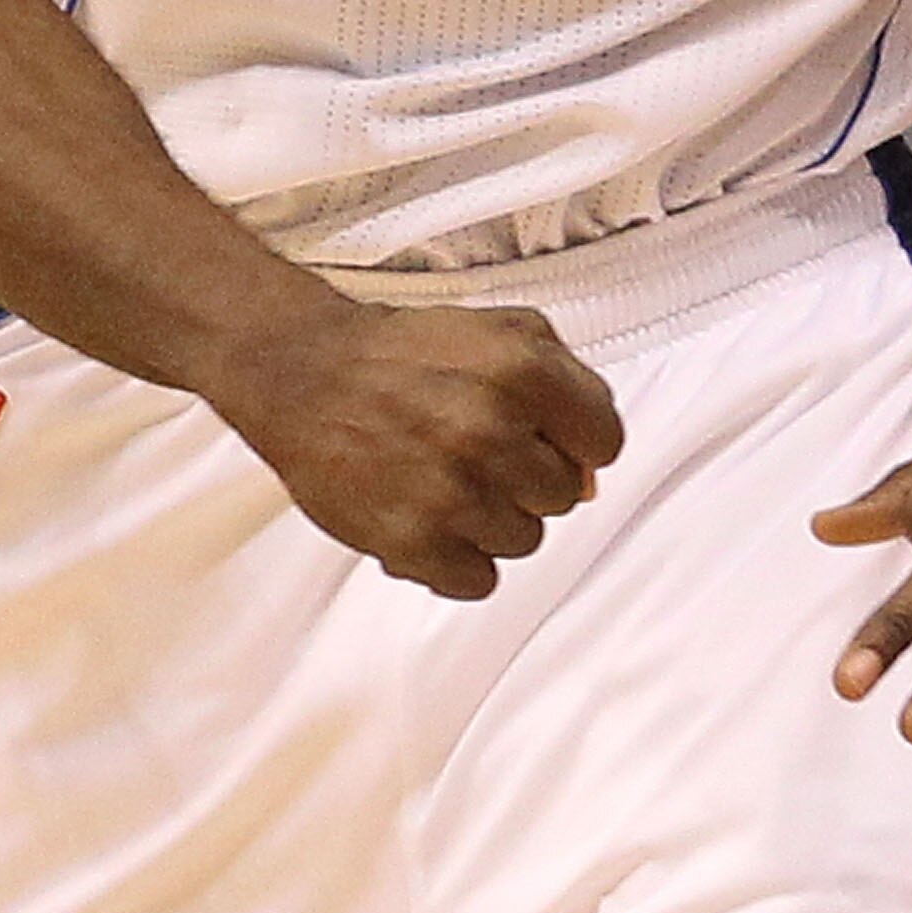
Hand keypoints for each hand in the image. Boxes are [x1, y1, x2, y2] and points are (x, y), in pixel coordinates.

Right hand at [222, 298, 624, 600]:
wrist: (305, 376)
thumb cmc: (404, 353)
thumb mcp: (501, 331)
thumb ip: (568, 384)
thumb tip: (590, 473)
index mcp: (523, 369)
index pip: (605, 443)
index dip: (577, 443)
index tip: (546, 439)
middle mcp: (491, 429)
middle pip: (563, 497)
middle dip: (530, 479)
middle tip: (479, 452)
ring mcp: (452, 491)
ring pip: (524, 541)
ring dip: (492, 518)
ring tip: (447, 479)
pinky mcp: (414, 542)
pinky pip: (478, 581)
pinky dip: (456, 559)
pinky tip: (428, 516)